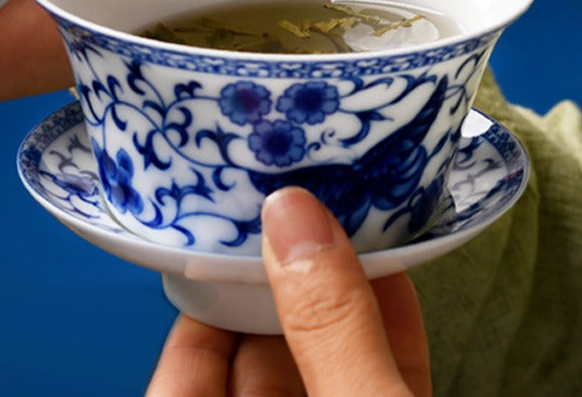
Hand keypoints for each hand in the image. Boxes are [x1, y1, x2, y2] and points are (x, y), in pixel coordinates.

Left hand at [146, 187, 430, 395]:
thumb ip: (329, 327)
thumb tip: (293, 214)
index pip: (184, 370)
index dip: (204, 299)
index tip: (231, 234)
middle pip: (262, 352)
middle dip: (284, 279)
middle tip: (297, 203)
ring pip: (328, 359)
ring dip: (342, 293)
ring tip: (347, 216)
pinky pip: (382, 377)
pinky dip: (390, 327)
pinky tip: (397, 270)